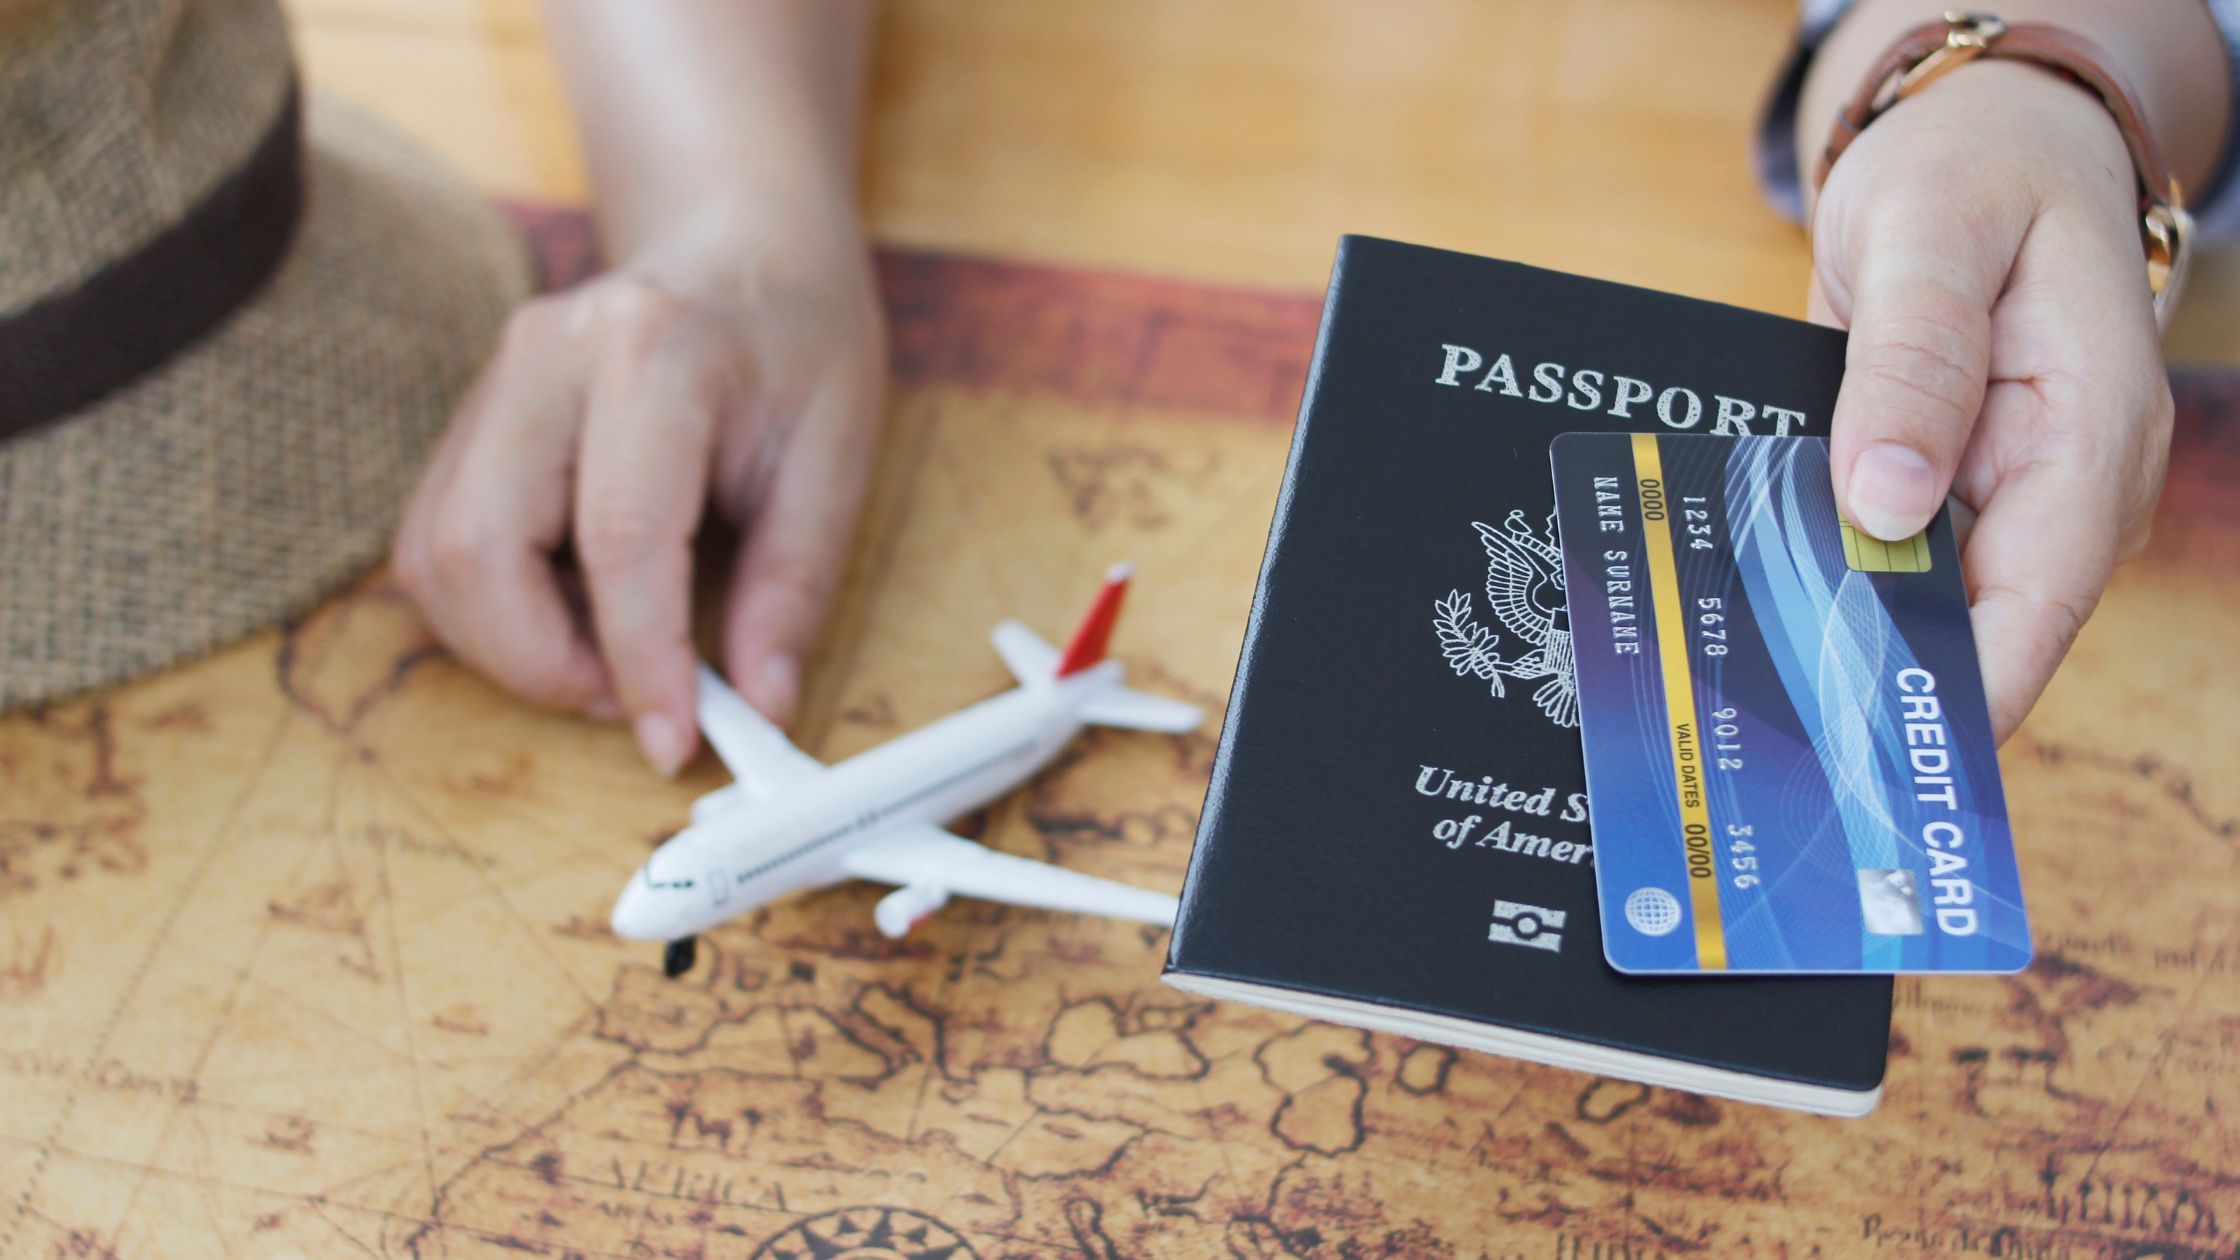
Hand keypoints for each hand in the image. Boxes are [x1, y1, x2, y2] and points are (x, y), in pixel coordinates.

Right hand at [393, 228, 884, 772]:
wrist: (739, 245)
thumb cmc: (798, 343)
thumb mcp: (836, 459)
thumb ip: (795, 587)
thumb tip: (760, 704)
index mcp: (654, 351)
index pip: (620, 536)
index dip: (640, 660)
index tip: (673, 741)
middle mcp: (545, 356)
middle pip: (479, 548)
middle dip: (543, 665)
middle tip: (632, 699)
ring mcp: (490, 383)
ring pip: (436, 558)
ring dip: (510, 646)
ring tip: (612, 651)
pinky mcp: (466, 422)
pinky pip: (434, 545)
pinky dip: (491, 613)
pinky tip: (574, 610)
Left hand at [1807, 61, 2172, 741]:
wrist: (1980, 139)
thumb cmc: (1975, 168)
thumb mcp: (1933, 234)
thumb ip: (1914, 362)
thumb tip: (1883, 501)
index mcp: (2090, 434)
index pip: (2036, 604)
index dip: (1962, 694)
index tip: (1878, 757)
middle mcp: (2056, 484)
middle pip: (1971, 626)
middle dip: (1879, 686)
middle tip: (1772, 756)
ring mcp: (1999, 492)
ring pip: (1918, 603)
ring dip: (1838, 642)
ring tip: (1741, 712)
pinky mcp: (1941, 486)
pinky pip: (1882, 557)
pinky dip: (1820, 580)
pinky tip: (1746, 620)